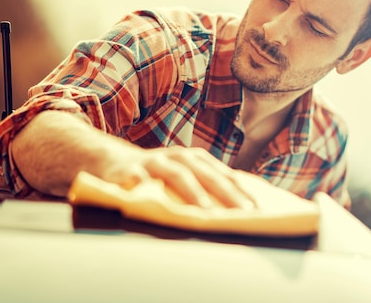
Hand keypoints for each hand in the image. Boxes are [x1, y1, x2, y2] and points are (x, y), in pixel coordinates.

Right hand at [100, 145, 255, 209]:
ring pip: (178, 175)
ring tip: (207, 213)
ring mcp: (154, 162)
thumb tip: (242, 208)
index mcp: (195, 159)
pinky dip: (151, 189)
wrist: (112, 160)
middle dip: (226, 193)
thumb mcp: (184, 174)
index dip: (241, 192)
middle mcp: (177, 157)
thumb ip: (208, 186)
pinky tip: (160, 203)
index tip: (259, 211)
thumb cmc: (158, 174)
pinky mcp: (129, 171)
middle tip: (243, 213)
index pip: (224, 175)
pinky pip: (141, 182)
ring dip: (194, 193)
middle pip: (207, 174)